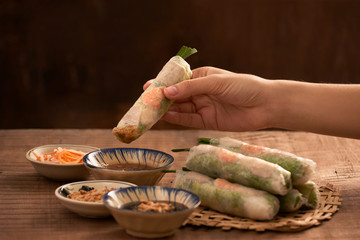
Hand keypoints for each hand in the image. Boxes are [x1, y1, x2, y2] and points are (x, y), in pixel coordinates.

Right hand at [144, 66, 271, 130]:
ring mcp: (203, 107)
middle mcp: (200, 92)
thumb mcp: (216, 83)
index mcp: (202, 77)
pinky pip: (188, 120)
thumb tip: (167, 92)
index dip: (163, 84)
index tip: (147, 87)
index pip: (178, 80)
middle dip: (161, 99)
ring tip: (150, 111)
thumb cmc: (244, 87)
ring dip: (166, 110)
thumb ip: (191, 88)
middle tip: (145, 102)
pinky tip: (165, 117)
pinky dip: (176, 119)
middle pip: (176, 96)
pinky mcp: (207, 121)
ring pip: (179, 108)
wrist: (265, 106)